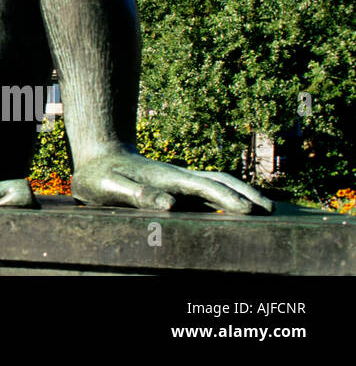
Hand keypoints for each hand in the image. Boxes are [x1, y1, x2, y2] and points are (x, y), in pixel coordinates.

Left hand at [72, 148, 272, 213]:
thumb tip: (170, 205)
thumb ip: (138, 194)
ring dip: (242, 193)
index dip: (226, 199)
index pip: (203, 188)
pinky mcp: (176, 188)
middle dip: (246, 193)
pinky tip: (237, 210)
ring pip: (217, 184)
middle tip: (271, 209)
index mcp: (167, 178)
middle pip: (219, 181)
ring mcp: (179, 181)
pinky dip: (228, 198)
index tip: (248, 210)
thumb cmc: (100, 175)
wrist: (97, 157)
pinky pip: (208, 193)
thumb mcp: (111, 186)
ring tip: (265, 208)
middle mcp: (178, 177)